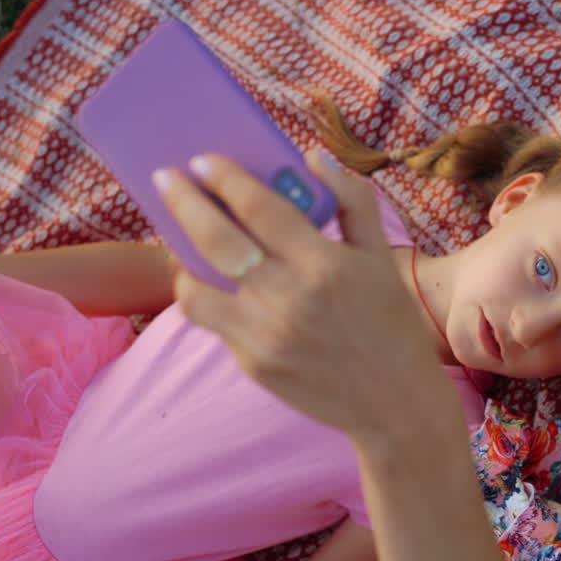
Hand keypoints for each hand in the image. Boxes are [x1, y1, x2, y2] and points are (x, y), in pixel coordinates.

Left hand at [155, 151, 453, 440]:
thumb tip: (314, 158)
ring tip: (182, 239)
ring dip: (181, 257)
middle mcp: (290, 299)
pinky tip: (211, 281)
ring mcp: (266, 336)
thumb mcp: (382, 258)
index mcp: (324, 264)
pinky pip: (212, 323)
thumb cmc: (391, 323)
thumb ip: (353, 201)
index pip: (258, 207)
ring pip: (195, 288)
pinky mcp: (253, 365)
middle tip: (165, 178)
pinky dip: (206, 296)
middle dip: (182, 202)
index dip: (224, 178)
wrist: (395, 402)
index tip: (202, 161)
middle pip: (214, 240)